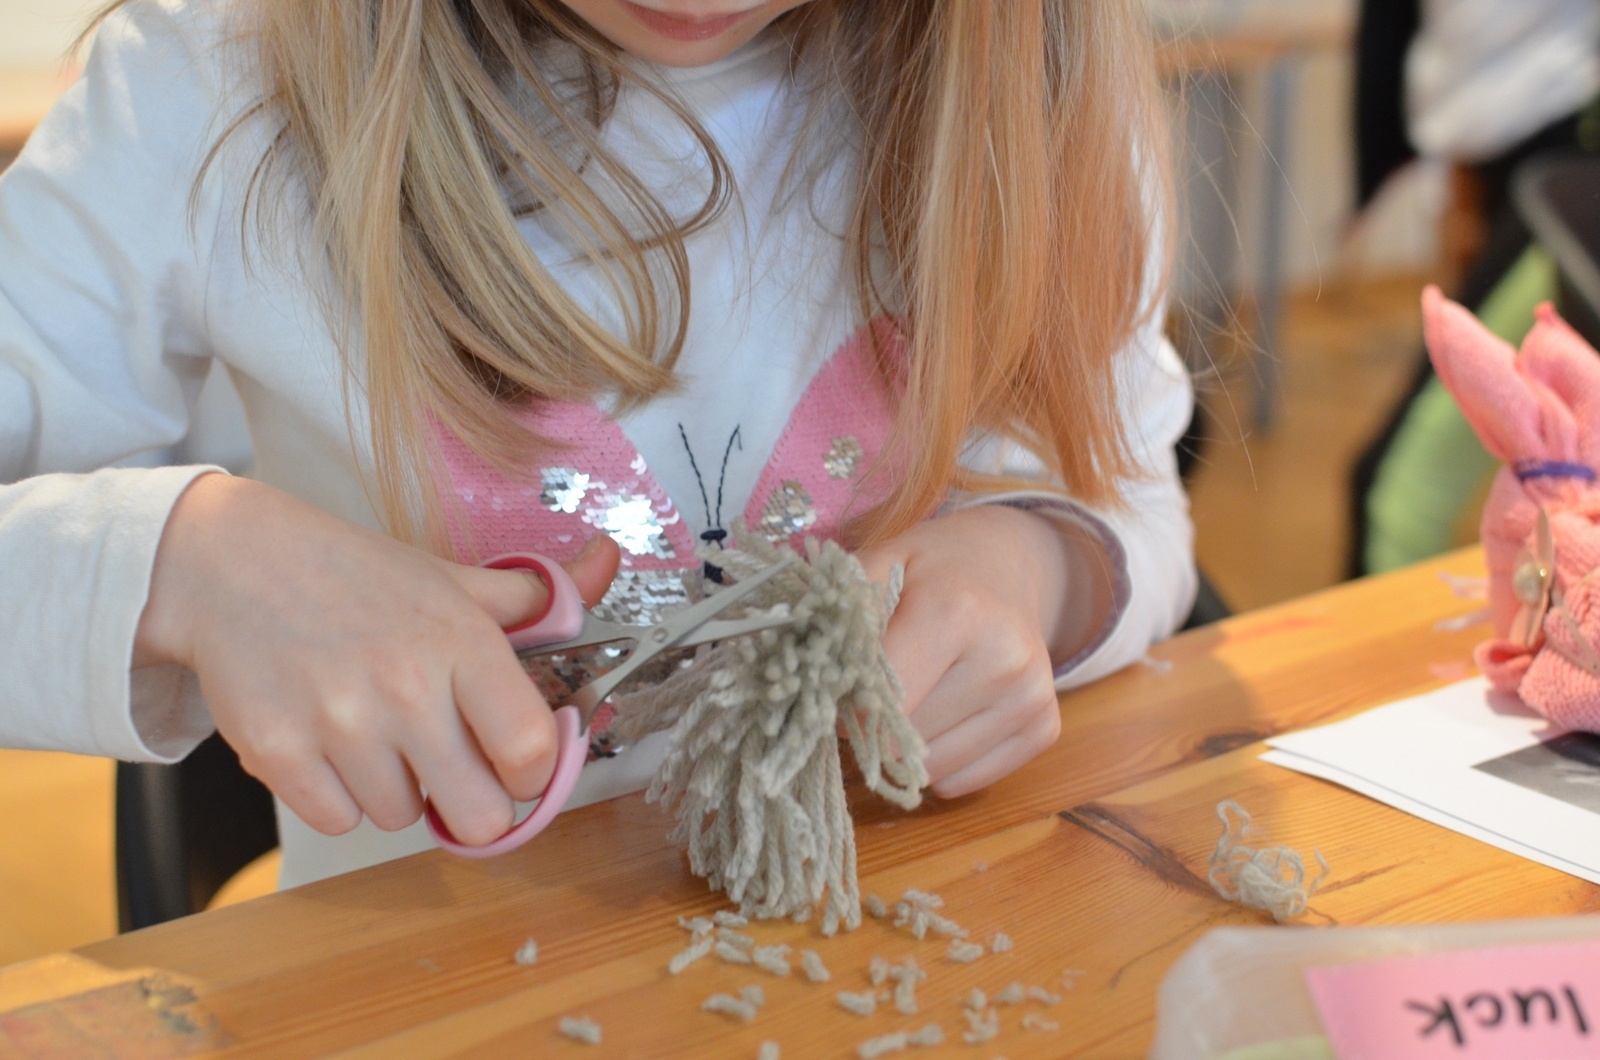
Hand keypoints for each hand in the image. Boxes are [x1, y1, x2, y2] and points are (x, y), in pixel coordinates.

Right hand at [134, 474, 619, 844]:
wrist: (230, 562)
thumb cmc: (353, 576)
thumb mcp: (451, 578)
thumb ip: (538, 595)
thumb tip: (607, 562)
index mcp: (461, 642)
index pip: (532, 751)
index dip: (534, 772)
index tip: (516, 761)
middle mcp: (405, 686)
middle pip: (478, 816)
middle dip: (472, 802)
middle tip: (451, 764)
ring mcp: (338, 723)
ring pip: (401, 818)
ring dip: (397, 790)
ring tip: (375, 731)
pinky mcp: (276, 753)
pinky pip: (337, 821)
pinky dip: (338, 797)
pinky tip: (329, 743)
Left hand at [855, 505, 1110, 797]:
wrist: (1011, 563)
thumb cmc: (933, 566)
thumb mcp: (881, 561)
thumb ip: (844, 614)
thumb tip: (809, 677)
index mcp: (957, 611)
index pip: (880, 698)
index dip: (844, 703)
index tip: (837, 686)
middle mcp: (1004, 660)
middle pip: (903, 739)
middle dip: (874, 725)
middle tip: (875, 688)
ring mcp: (1031, 699)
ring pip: (931, 770)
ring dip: (904, 747)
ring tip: (915, 694)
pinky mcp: (1044, 729)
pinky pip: (960, 782)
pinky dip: (938, 761)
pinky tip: (945, 711)